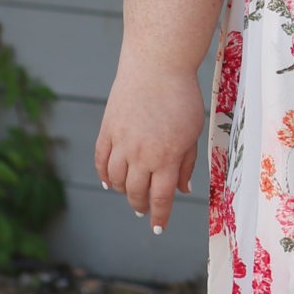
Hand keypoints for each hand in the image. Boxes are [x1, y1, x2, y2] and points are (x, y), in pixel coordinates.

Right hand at [94, 61, 206, 232]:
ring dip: (123, 192)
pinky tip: (110, 182)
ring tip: (130, 193)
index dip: (159, 217)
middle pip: (136, 193)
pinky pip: (101, 161)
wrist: (157, 65)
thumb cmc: (182, 97)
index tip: (158, 227)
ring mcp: (120, 142)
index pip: (160, 199)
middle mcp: (140, 155)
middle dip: (140, 206)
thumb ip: (186, 163)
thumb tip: (183, 189)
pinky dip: (104, 176)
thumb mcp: (193, 132)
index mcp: (166, 158)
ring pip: (116, 181)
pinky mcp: (107, 129)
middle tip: (143, 210)